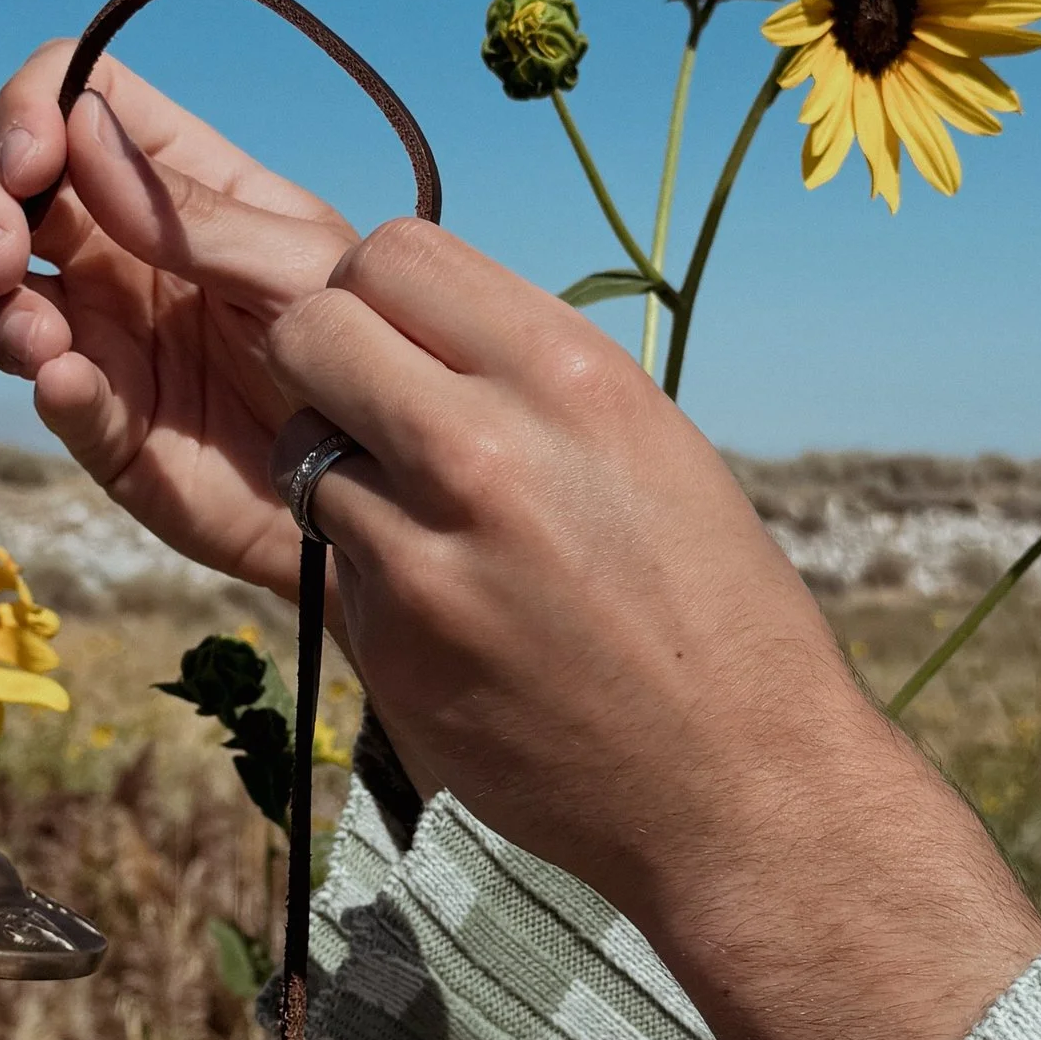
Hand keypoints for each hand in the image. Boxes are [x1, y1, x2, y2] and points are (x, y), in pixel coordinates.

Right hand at [0, 44, 356, 595]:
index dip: (34, 106)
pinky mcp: (101, 421)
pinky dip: (47, 384)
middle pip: (3, 184)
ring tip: (42, 340)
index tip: (34, 158)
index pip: (77, 96)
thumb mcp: (298, 267)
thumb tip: (78, 124)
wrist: (386, 476)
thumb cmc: (365, 348)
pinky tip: (72, 384)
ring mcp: (99, 331)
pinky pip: (48, 393)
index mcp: (173, 179)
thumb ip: (192, 211)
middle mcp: (118, 243)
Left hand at [266, 220, 1040, 1039]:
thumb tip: (421, 324)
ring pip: (301, 450)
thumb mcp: (647, 442)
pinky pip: (329, 559)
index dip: (380, 288)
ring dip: (339, 471)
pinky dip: (368, 568)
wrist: (739, 788)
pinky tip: (448, 607)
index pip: (393, 251)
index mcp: (570, 378)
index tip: (403, 334)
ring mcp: (421, 557)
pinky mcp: (385, 646)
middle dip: (324, 357)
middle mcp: (484, 451)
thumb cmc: (712, 607)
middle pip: (312, 329)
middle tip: (368, 406)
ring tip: (426, 520)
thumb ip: (526, 371)